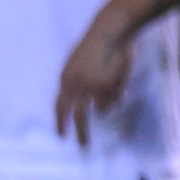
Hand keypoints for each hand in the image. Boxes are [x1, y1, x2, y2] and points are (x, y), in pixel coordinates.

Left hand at [56, 16, 132, 146]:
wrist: (109, 32)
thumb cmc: (93, 46)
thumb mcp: (76, 64)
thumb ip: (75, 82)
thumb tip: (78, 105)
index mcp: (65, 79)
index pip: (59, 106)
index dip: (60, 122)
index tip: (61, 136)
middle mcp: (78, 86)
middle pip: (79, 117)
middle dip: (81, 134)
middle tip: (83, 147)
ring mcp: (95, 87)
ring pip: (103, 109)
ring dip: (107, 104)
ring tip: (111, 88)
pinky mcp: (113, 86)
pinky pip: (116, 101)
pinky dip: (118, 96)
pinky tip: (120, 80)